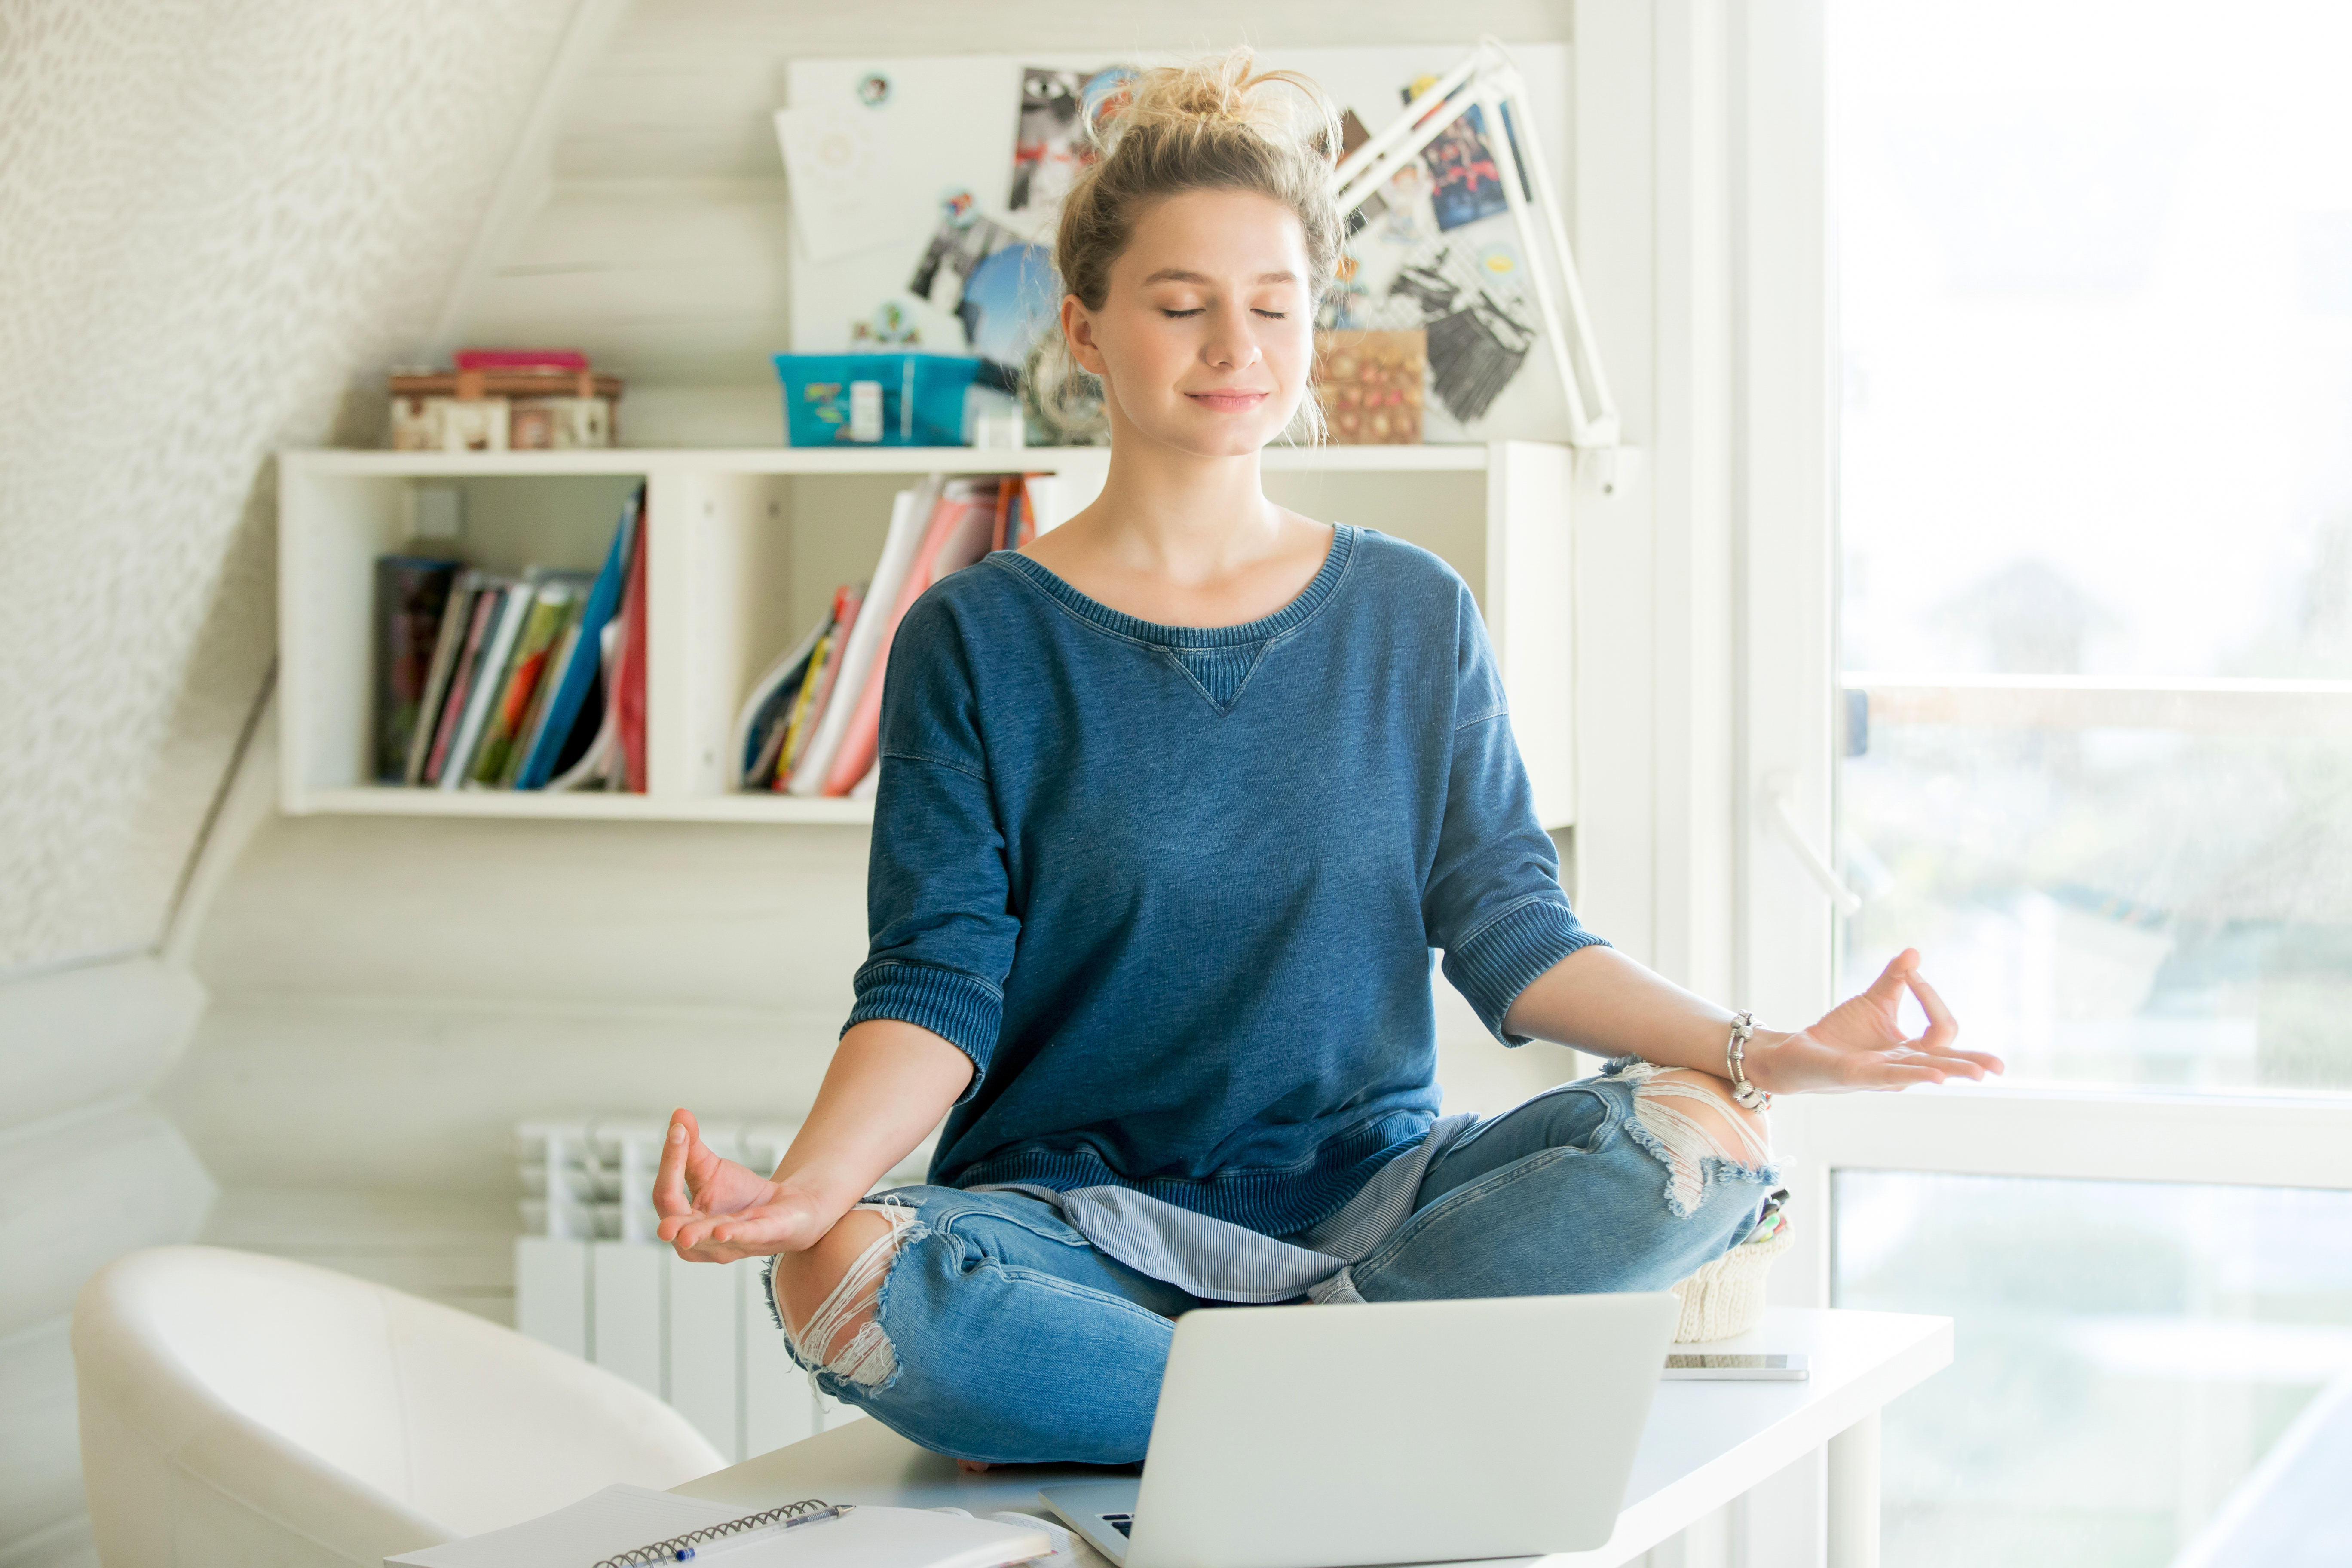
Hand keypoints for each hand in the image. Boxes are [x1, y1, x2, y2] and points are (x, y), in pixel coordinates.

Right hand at [653, 1108, 832, 1262]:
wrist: (785, 1208)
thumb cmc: (741, 1195)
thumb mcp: (711, 1168)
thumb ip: (691, 1146)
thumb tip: (678, 1113)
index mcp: (683, 1222)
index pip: (667, 1196)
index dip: (671, 1163)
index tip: (678, 1131)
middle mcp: (700, 1243)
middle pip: (681, 1225)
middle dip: (674, 1225)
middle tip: (663, 1228)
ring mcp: (731, 1244)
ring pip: (710, 1238)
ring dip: (699, 1235)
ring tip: (685, 1235)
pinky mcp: (763, 1237)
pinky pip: (747, 1236)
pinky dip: (737, 1233)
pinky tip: (723, 1231)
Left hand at [1746, 949, 2000, 1094]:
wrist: (1798, 1050)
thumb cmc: (1840, 1033)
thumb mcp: (1874, 1001)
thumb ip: (1895, 979)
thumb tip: (1914, 952)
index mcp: (1910, 1050)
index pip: (1940, 1029)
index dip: (1932, 998)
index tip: (1912, 972)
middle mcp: (1903, 1065)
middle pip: (1945, 1062)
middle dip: (1972, 1063)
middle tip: (1998, 1066)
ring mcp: (1882, 1074)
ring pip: (1924, 1071)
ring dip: (1952, 1070)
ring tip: (1980, 1072)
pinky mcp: (1858, 1076)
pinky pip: (1891, 1075)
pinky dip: (1914, 1074)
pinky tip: (1935, 1075)